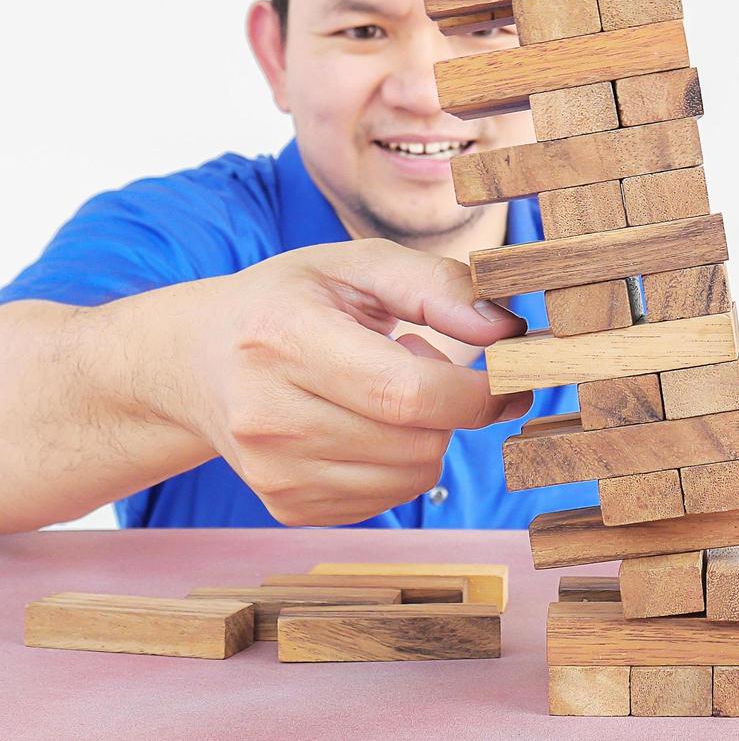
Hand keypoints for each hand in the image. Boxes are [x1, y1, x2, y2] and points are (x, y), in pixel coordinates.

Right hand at [157, 239, 529, 525]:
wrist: (197, 361)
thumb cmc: (290, 302)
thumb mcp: (358, 265)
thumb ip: (438, 285)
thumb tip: (508, 330)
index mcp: (284, 338)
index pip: (408, 393)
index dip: (478, 393)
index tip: (510, 378)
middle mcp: (269, 414)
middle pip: (418, 442)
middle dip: (452, 409)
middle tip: (423, 364)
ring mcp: (273, 471)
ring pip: (411, 478)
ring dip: (427, 435)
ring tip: (386, 389)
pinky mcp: (287, 506)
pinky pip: (388, 499)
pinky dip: (401, 463)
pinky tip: (367, 423)